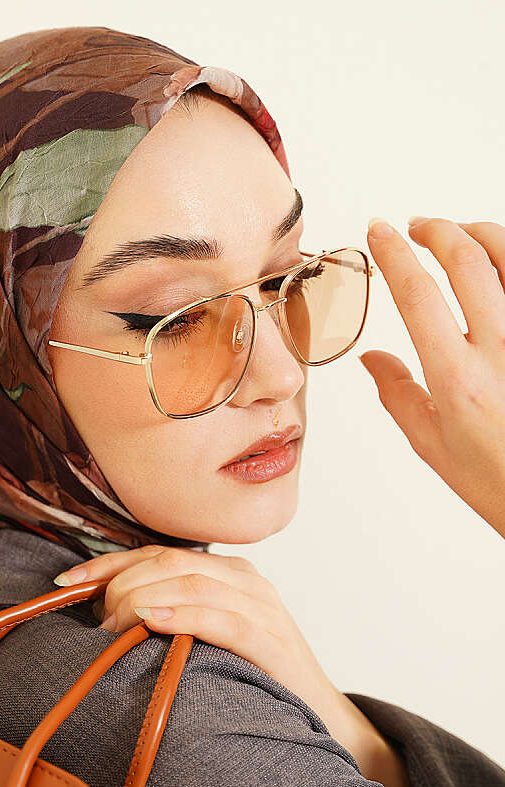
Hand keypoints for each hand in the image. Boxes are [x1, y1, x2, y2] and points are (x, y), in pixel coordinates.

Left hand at [53, 544, 361, 740]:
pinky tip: (153, 619)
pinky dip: (185, 613)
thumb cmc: (253, 683)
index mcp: (226, 574)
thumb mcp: (204, 643)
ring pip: (192, 581)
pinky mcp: (274, 643)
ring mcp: (263, 609)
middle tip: (97, 623)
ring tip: (115, 624)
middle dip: (121, 585)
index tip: (65, 584)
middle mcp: (245, 581)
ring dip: (143, 597)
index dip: (107, 564)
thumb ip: (166, 621)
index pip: (155, 552)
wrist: (323, 723)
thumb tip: (102, 621)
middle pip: (168, 561)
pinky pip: (224, 619)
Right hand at [360, 216, 504, 537]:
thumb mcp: (433, 444)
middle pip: (468, 259)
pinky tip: (497, 264)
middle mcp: (500, 350)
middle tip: (420, 226)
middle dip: (438, 230)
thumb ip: (398, 394)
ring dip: (481, 233)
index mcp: (458, 378)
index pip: (417, 294)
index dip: (393, 254)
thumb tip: (373, 358)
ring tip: (462, 235)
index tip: (380, 232)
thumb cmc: (499, 479)